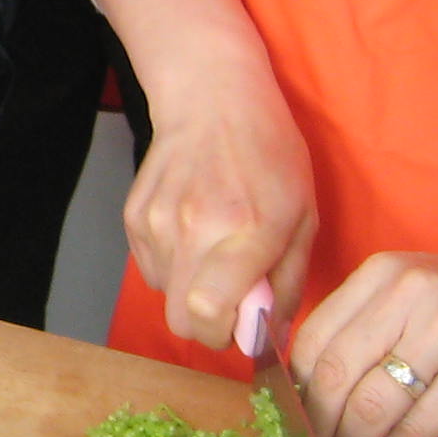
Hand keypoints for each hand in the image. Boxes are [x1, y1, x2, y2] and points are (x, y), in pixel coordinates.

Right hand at [119, 48, 317, 350]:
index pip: (208, 314)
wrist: (213, 100)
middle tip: (230, 301)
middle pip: (179, 320)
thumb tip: (267, 336)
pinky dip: (172, 264)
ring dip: (190, 288)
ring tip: (214, 249)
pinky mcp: (134, 216)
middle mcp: (194, 228)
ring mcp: (157, 221)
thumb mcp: (303, 217)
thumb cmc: (269, 156)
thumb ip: (286, 283)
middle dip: (206, 324)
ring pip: (165, 295)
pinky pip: (151, 269)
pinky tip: (192, 230)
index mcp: (247, 229)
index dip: (226, 333)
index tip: (243, 321)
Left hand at [290, 245, 437, 436]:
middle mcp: (410, 296)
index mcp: (382, 273)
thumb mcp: (411, 291)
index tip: (293, 421)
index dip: (296, 390)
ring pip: (371, 405)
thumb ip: (362, 324)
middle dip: (317, 428)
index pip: (314, 338)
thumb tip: (307, 390)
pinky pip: (416, 425)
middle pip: (335, 375)